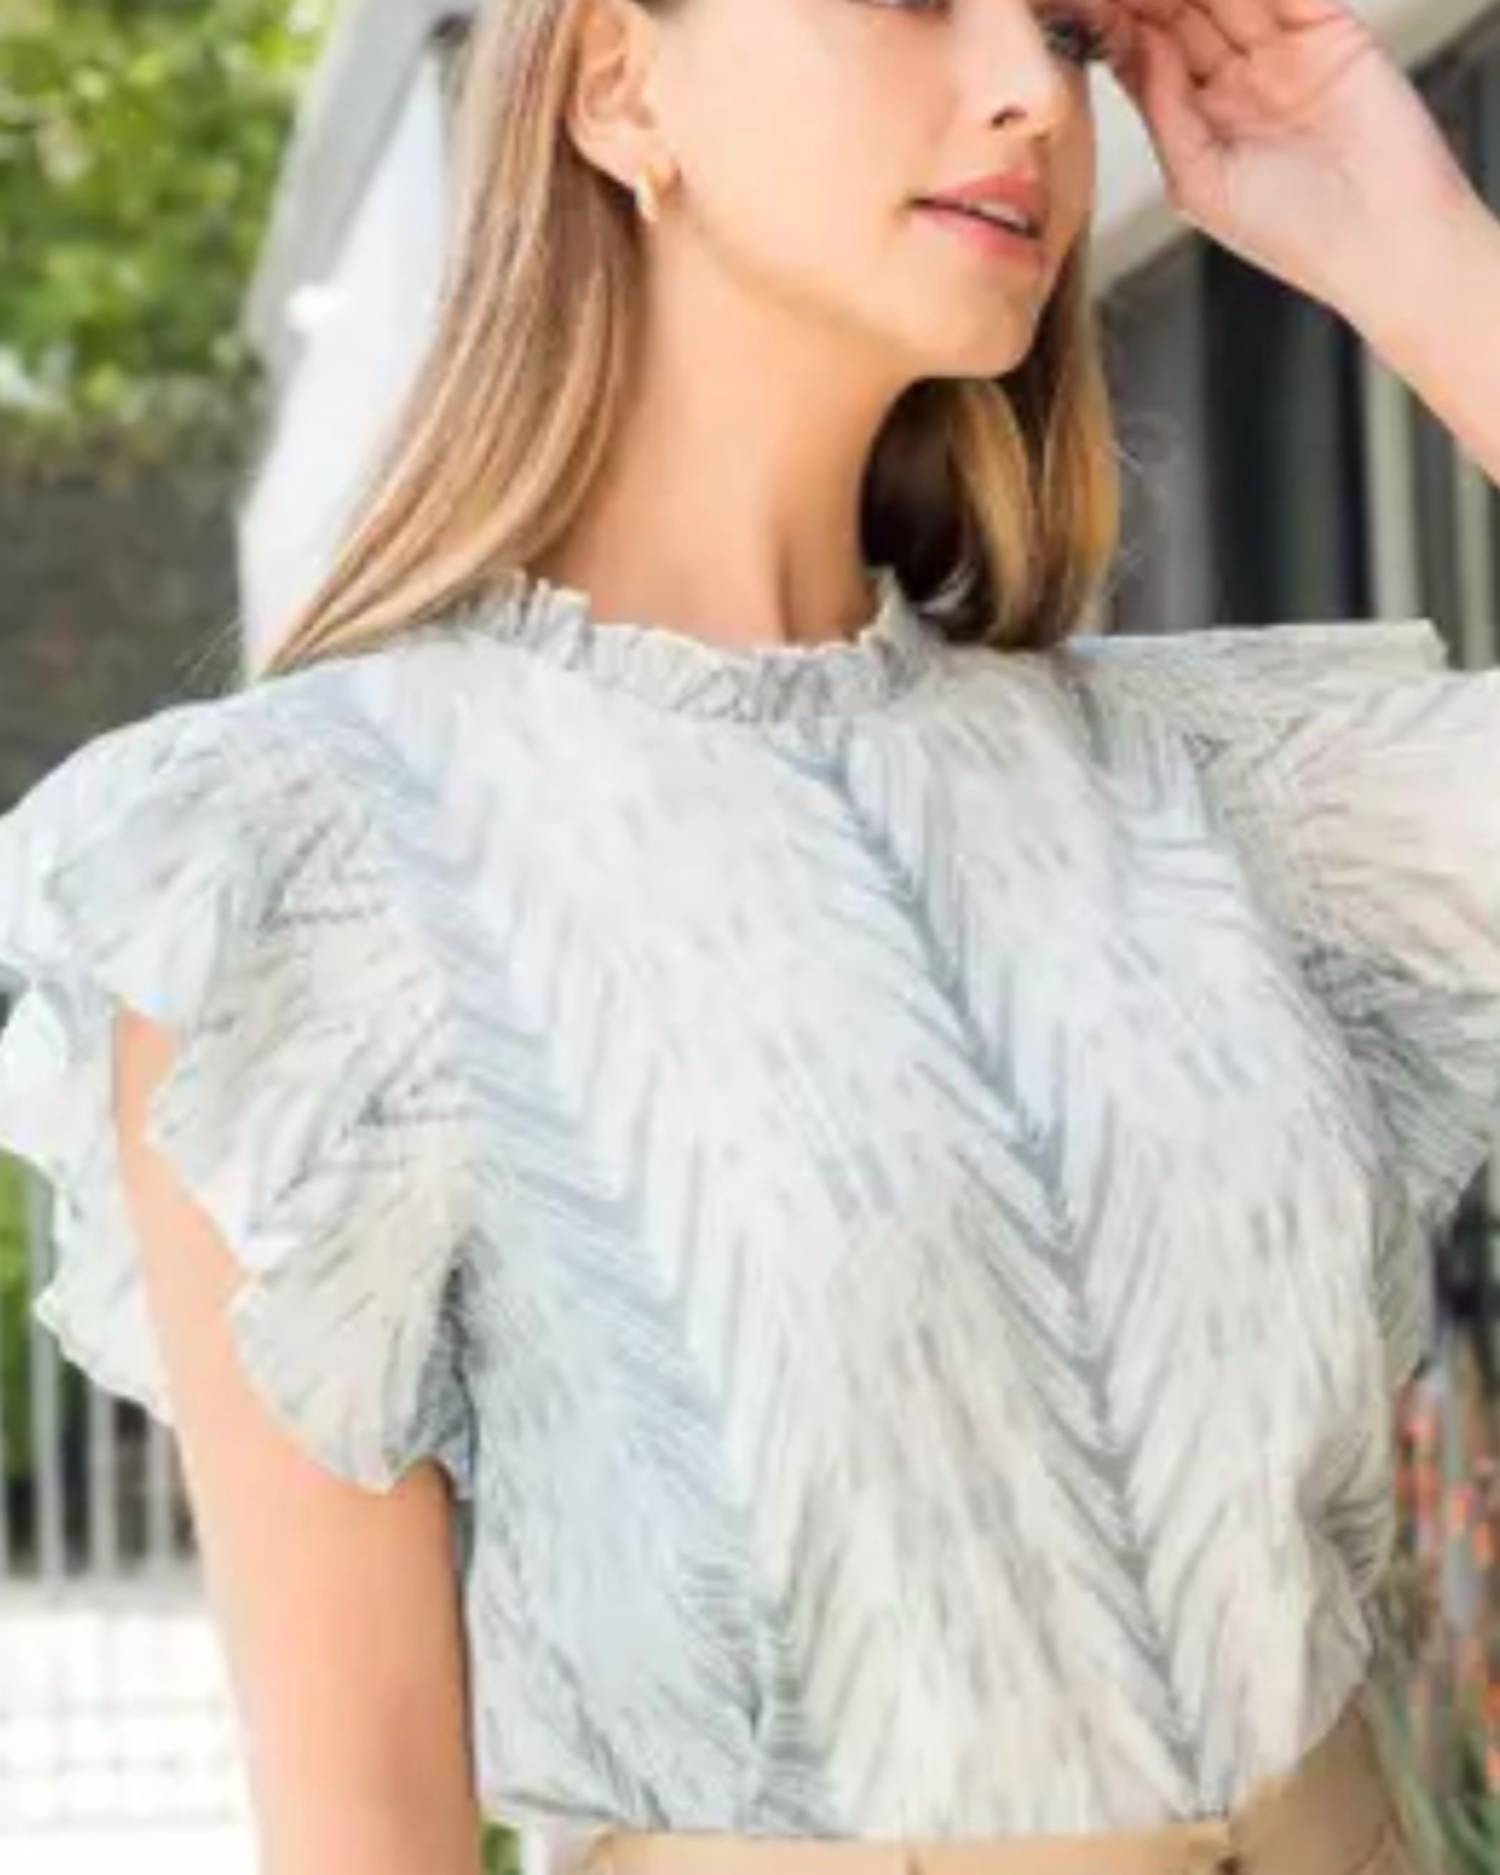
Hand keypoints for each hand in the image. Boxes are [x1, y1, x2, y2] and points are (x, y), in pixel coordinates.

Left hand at [1101, 0, 1481, 323]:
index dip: (1112, 21)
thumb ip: (1164, 109)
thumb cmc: (1290, 233)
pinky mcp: (1330, 28)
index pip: (1145, 54)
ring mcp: (1282, 48)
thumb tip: (1136, 42)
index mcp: (1199, 117)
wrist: (1381, 242)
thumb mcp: (1199, 178)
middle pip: (1179, 12)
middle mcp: (1236, 77)